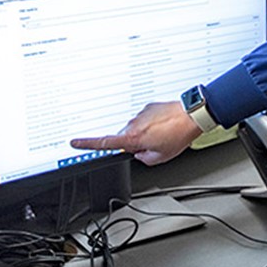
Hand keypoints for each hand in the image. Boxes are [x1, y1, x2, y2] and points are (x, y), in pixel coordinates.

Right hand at [70, 101, 201, 165]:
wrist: (191, 116)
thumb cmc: (177, 136)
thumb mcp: (160, 157)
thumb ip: (143, 159)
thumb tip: (139, 154)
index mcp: (133, 138)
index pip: (105, 143)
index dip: (87, 144)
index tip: (75, 142)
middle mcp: (134, 124)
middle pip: (124, 138)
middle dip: (134, 144)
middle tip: (153, 146)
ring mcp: (140, 114)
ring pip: (136, 129)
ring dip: (145, 134)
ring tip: (164, 135)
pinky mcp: (148, 107)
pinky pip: (144, 120)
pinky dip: (152, 125)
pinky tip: (165, 127)